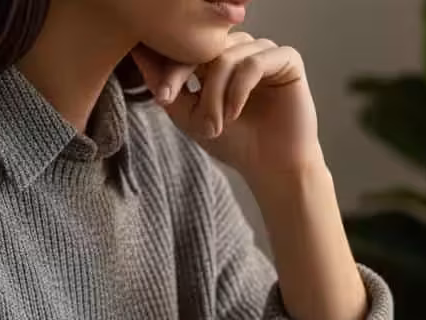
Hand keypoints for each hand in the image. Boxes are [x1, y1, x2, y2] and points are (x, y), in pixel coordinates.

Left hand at [130, 32, 320, 186]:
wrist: (272, 168)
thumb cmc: (235, 142)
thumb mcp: (188, 114)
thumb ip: (164, 84)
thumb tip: (137, 52)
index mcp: (220, 57)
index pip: (189, 45)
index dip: (172, 66)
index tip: (163, 97)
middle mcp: (243, 49)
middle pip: (206, 46)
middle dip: (193, 79)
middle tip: (193, 116)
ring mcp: (266, 53)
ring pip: (229, 55)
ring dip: (217, 92)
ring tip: (217, 123)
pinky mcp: (288, 61)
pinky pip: (255, 63)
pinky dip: (239, 89)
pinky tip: (235, 113)